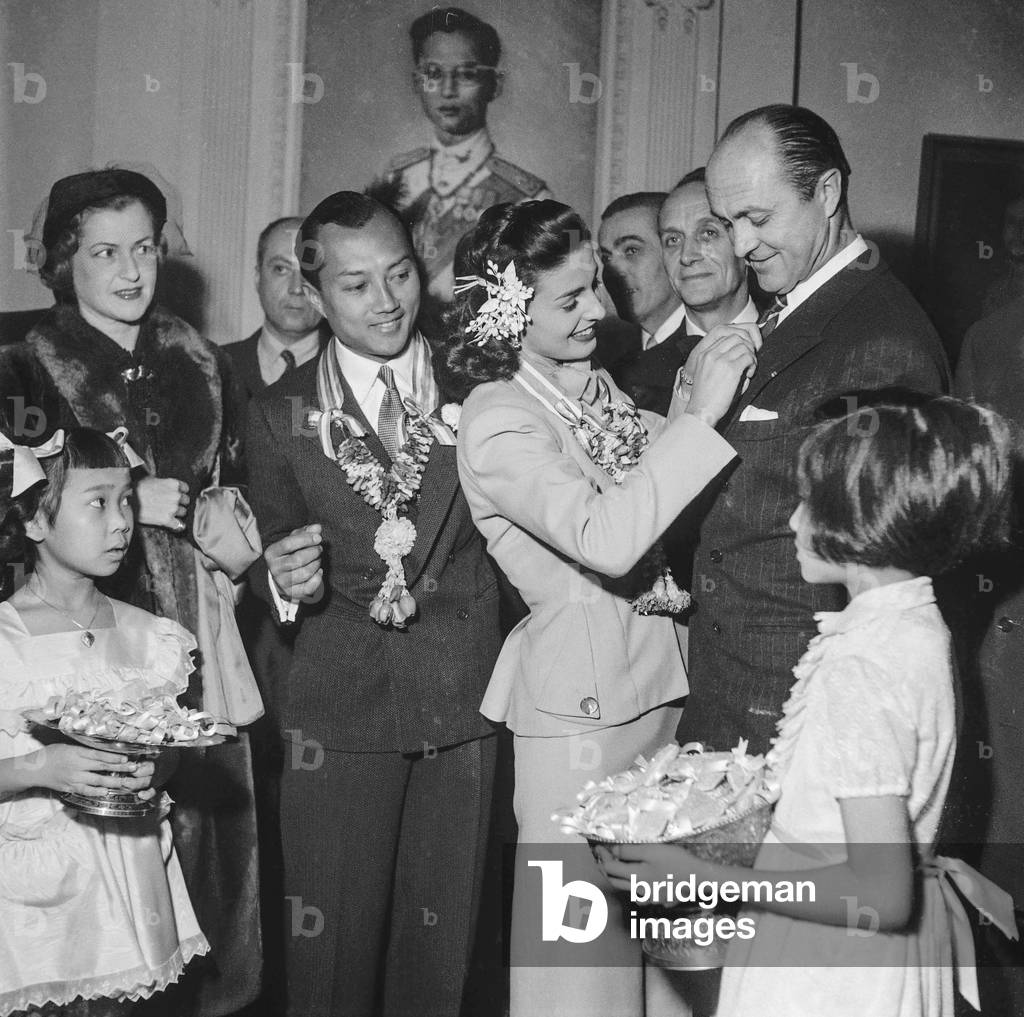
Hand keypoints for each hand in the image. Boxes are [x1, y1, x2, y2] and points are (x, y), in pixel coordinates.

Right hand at [30, 743, 156, 799]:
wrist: (33, 769)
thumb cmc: (51, 754)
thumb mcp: (68, 746)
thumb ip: (84, 748)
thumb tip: (103, 747)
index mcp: (76, 753)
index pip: (99, 755)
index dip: (114, 757)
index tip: (127, 758)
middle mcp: (76, 766)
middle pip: (101, 767)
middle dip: (119, 768)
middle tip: (134, 768)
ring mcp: (73, 778)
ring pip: (96, 781)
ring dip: (112, 781)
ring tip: (125, 782)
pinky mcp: (69, 788)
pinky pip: (85, 791)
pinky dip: (96, 792)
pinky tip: (106, 792)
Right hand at [136, 476, 189, 531]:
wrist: (125, 500)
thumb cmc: (136, 488)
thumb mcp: (151, 479)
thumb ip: (164, 483)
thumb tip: (165, 484)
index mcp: (173, 484)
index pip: (186, 489)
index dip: (180, 492)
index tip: (174, 494)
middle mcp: (176, 496)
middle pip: (186, 501)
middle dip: (179, 503)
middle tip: (168, 504)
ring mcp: (173, 508)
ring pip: (183, 512)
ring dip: (177, 513)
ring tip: (165, 512)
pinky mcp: (167, 520)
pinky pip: (180, 526)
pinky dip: (178, 526)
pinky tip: (172, 524)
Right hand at [265, 524, 323, 602]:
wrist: (280, 577)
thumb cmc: (289, 554)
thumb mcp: (293, 540)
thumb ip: (305, 532)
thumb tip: (318, 527)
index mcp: (271, 553)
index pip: (288, 544)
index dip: (306, 539)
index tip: (318, 537)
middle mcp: (274, 569)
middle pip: (298, 559)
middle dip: (314, 552)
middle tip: (319, 549)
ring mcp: (282, 583)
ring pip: (305, 573)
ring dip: (317, 564)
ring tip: (317, 559)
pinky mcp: (292, 593)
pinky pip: (309, 587)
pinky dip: (318, 578)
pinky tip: (318, 571)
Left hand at [595, 842, 706, 896]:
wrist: (699, 877)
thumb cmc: (676, 861)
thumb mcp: (652, 850)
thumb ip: (629, 852)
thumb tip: (613, 851)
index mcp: (635, 878)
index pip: (610, 867)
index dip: (602, 856)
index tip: (597, 846)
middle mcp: (639, 891)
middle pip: (614, 881)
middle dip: (604, 868)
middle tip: (601, 855)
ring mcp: (649, 897)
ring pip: (625, 887)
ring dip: (615, 876)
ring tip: (614, 862)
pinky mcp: (658, 898)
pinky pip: (638, 892)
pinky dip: (630, 883)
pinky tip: (634, 875)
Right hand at [683, 323, 760, 426]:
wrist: (701, 411)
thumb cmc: (706, 398)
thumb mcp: (707, 374)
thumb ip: (720, 362)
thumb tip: (741, 357)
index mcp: (704, 354)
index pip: (726, 337)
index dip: (739, 344)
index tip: (742, 356)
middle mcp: (711, 354)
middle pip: (737, 337)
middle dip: (747, 347)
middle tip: (749, 361)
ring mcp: (721, 360)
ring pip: (745, 346)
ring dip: (751, 356)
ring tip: (749, 370)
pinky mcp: (731, 369)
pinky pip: (749, 358)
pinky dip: (753, 365)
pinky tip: (749, 375)